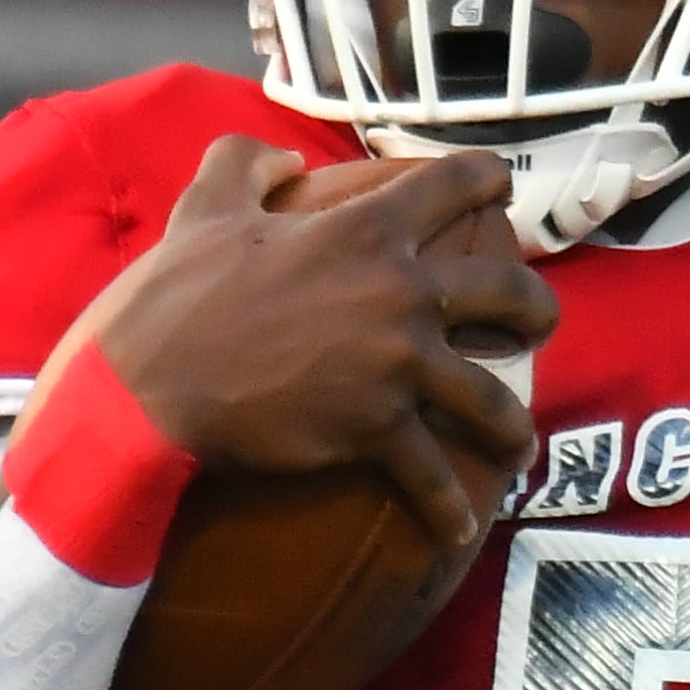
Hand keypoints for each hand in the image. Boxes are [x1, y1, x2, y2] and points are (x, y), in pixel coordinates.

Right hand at [65, 139, 545, 557]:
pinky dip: (449, 510)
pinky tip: (459, 529)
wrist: (152, 387)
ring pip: (489, 395)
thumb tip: (285, 160)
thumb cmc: (175, 295)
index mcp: (366, 228)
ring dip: (512, 423)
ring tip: (519, 440)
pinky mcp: (377, 429)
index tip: (499, 190)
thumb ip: (246, 163)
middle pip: (507, 291)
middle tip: (537, 323)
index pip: (452, 185)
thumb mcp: (205, 205)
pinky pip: (431, 476)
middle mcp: (400, 292)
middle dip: (536, 309)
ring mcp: (397, 365)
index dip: (485, 180)